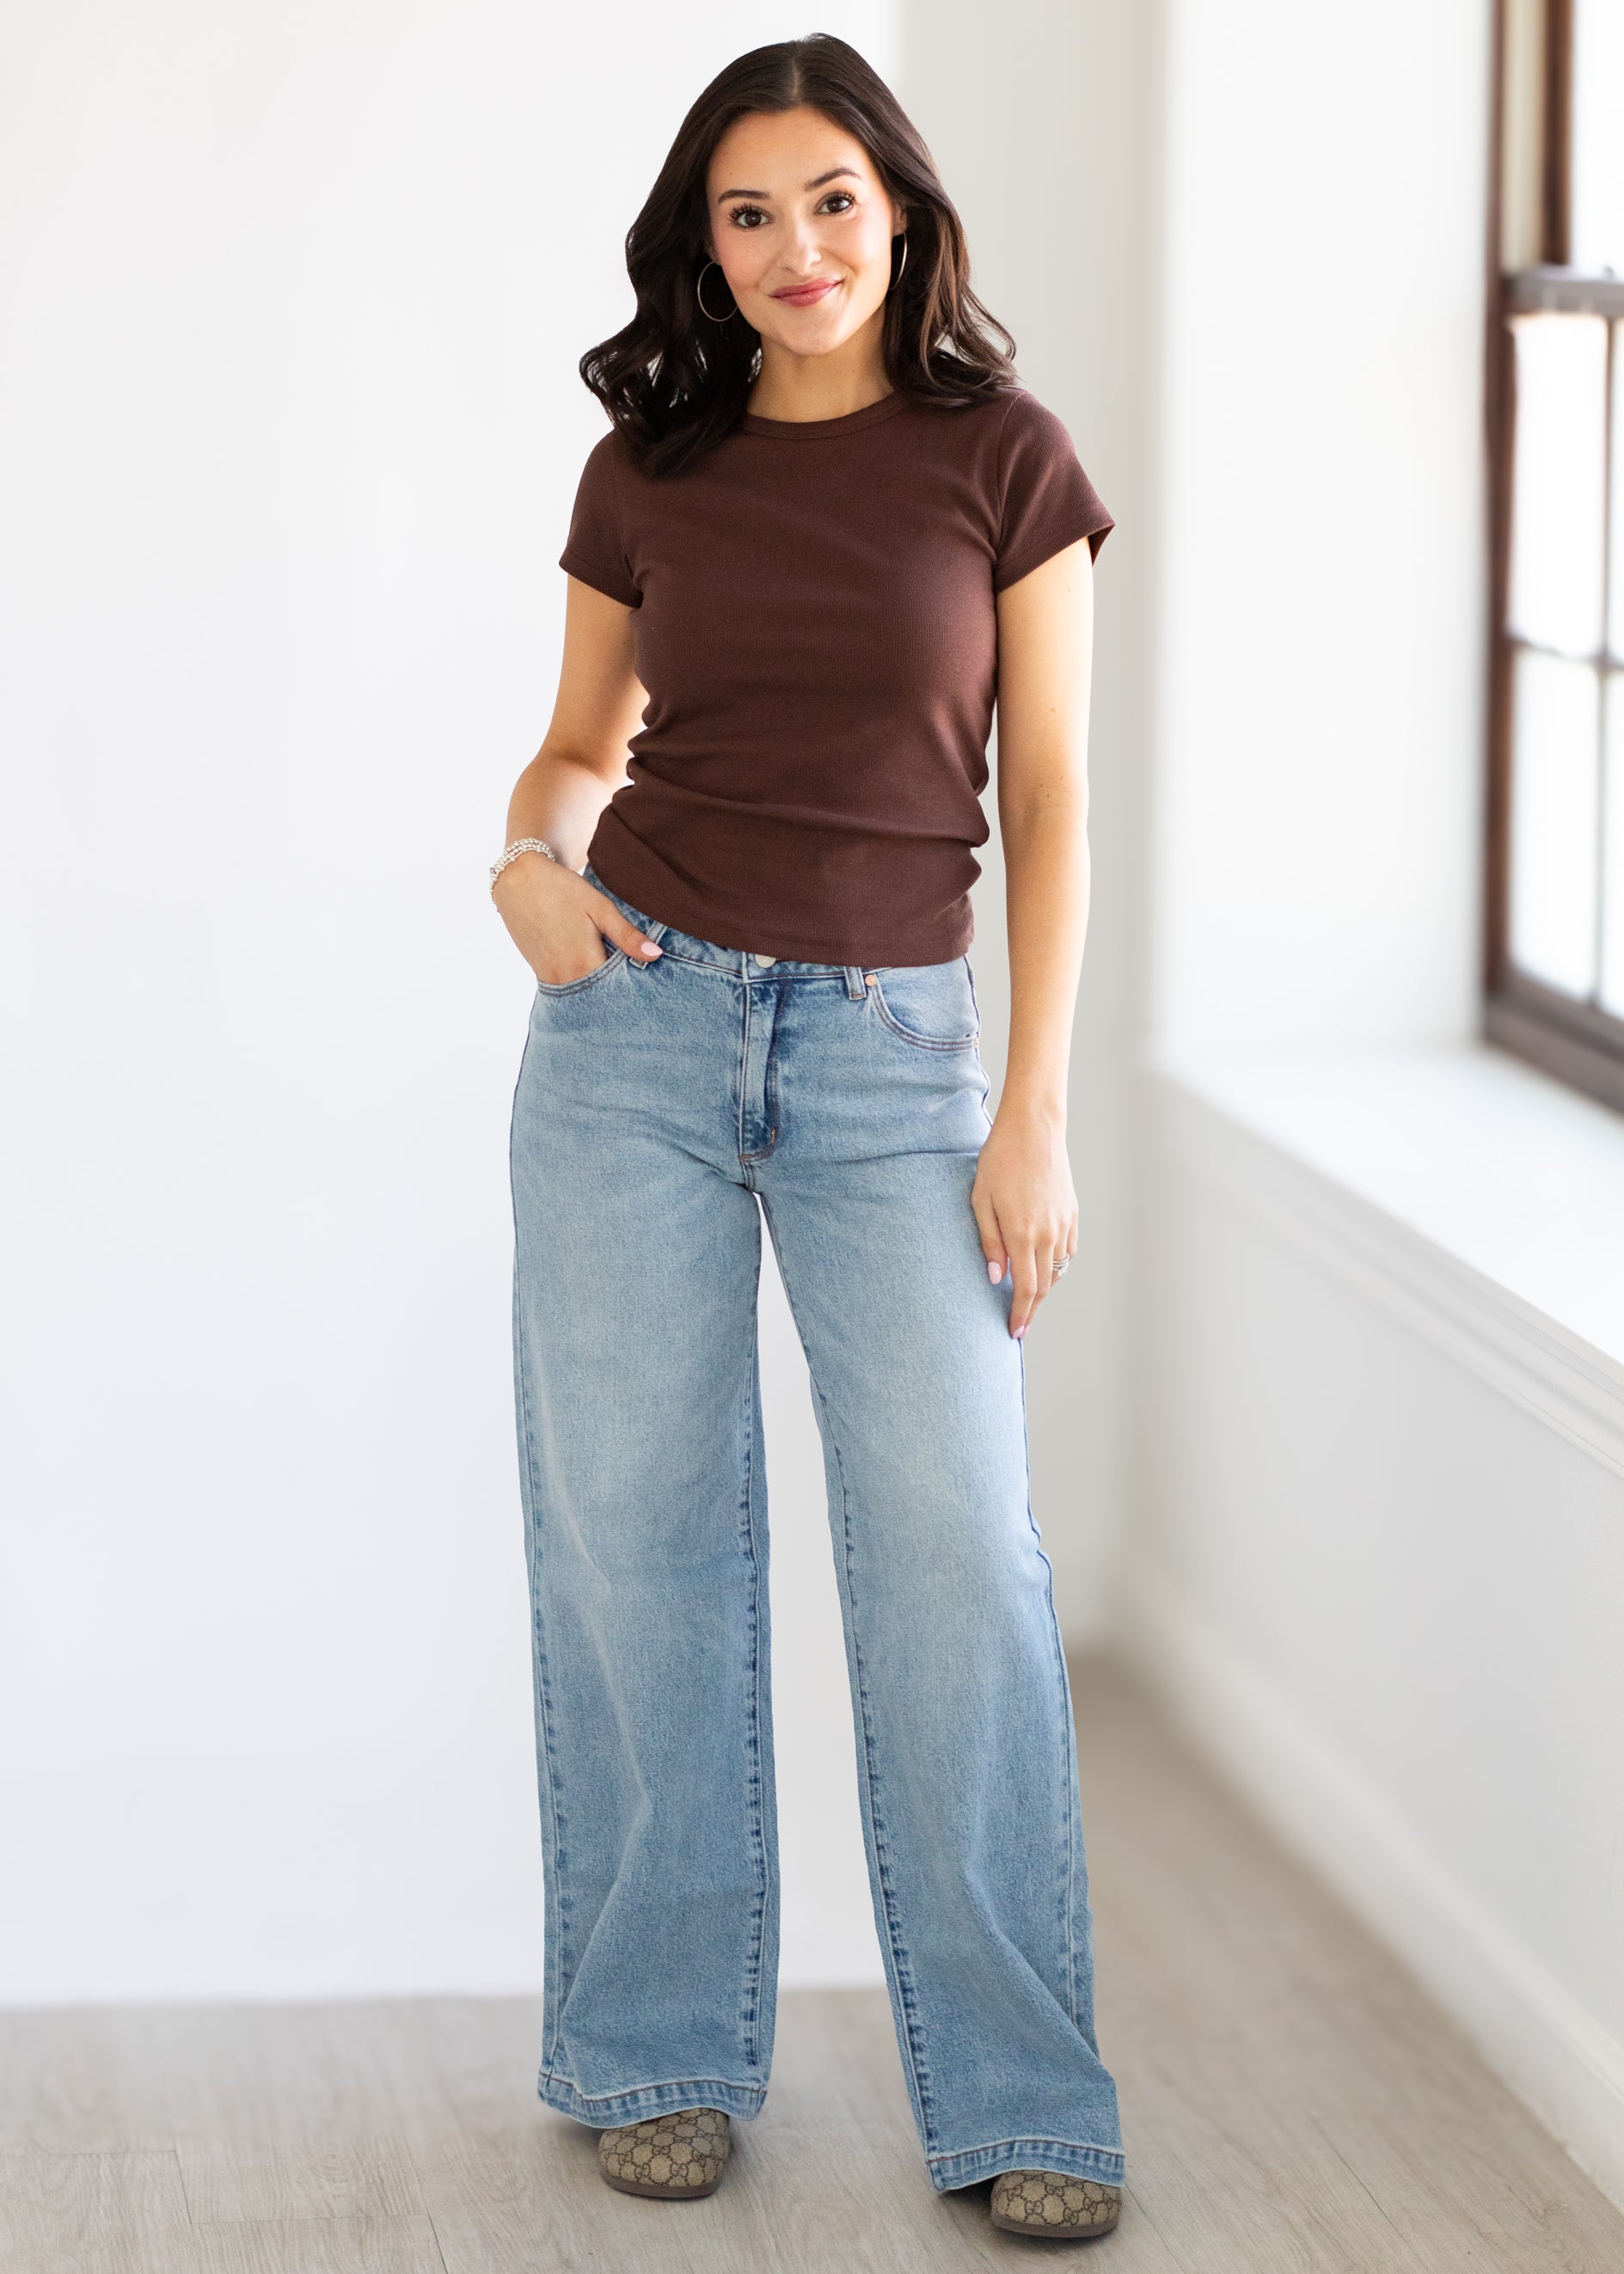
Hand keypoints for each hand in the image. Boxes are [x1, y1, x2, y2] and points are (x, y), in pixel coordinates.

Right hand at [492, 852, 662, 984]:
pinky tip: (594, 970)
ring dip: (600, 988)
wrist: (518, 881)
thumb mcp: (600, 908)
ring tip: (619, 980)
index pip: (617, 990)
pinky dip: (583, 982)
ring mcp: (549, 978)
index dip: (634, 989)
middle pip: (600, 995)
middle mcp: (564, 977)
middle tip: (639, 988)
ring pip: (583, 993)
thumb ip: (626, 935)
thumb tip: (655, 955)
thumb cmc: (562, 889)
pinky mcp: (540, 973)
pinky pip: (568, 986)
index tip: (649, 987)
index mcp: (583, 963)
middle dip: (618, 992)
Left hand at [970, 1099, 1077, 1339]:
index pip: (1024, 1288)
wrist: (1033, 1128)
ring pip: (1058, 1270)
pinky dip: (1057, 1266)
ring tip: (1028, 1299)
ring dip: (1044, 1288)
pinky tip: (1043, 1267)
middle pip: (1043, 1286)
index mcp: (1023, 1234)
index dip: (1020, 1314)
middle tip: (1020, 1325)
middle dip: (1031, 1309)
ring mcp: (1064, 1223)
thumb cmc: (1000, 1160)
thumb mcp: (980, 1201)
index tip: (1014, 1332)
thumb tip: (996, 1278)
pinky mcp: (1072, 1213)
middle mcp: (1048, 1234)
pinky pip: (1068, 1251)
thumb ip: (989, 1242)